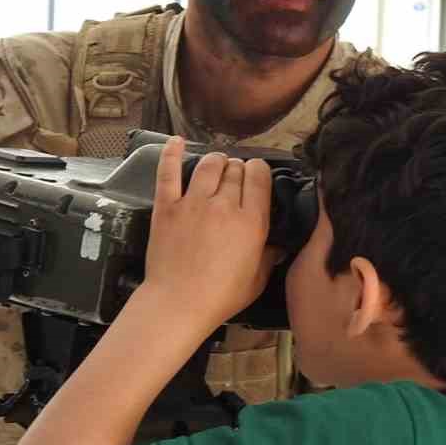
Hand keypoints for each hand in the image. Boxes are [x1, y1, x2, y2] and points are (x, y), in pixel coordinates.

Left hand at [146, 137, 277, 326]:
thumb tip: (278, 244)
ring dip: (216, 160)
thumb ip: (270, 255)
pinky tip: (176, 141)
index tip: (256, 178)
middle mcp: (225, 205)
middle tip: (235, 179)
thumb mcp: (258, 278)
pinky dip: (171, 153)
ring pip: (208, 164)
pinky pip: (168, 171)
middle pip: (235, 169)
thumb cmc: (222, 296)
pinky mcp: (166, 206)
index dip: (259, 172)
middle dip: (238, 169)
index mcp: (252, 221)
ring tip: (216, 165)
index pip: (259, 176)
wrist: (178, 303)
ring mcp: (193, 203)